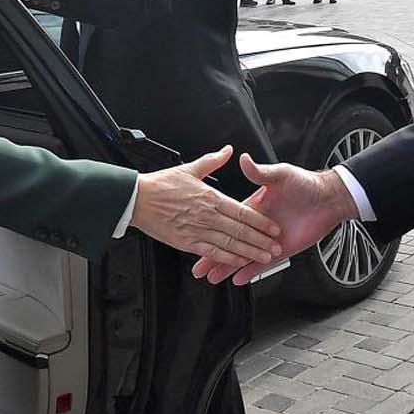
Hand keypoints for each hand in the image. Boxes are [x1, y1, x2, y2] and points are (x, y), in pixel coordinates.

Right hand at [132, 147, 281, 265]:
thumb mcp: (189, 168)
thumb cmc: (160, 185)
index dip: (260, 221)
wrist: (137, 200)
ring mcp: (197, 231)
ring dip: (249, 252)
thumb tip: (228, 151)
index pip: (242, 211)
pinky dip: (227, 259)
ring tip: (264, 257)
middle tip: (276, 247)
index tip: (273, 228)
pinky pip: (211, 252)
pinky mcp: (186, 243)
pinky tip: (238, 262)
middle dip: (261, 240)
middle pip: (241, 230)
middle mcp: (207, 215)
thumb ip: (212, 160)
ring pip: (230, 244)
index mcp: (210, 197)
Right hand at [191, 154, 357, 283]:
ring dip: (226, 266)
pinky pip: (262, 264)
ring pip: (243, 256)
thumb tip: (244, 159)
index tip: (197, 234)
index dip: (212, 229)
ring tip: (211, 277)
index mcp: (254, 206)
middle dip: (213, 255)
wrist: (329, 198)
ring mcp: (268, 239)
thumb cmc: (306, 183)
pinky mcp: (282, 250)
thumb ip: (260, 172)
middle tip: (198, 267)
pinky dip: (250, 272)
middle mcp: (258, 225)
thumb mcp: (280, 174)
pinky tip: (237, 280)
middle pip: (230, 242)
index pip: (228, 221)